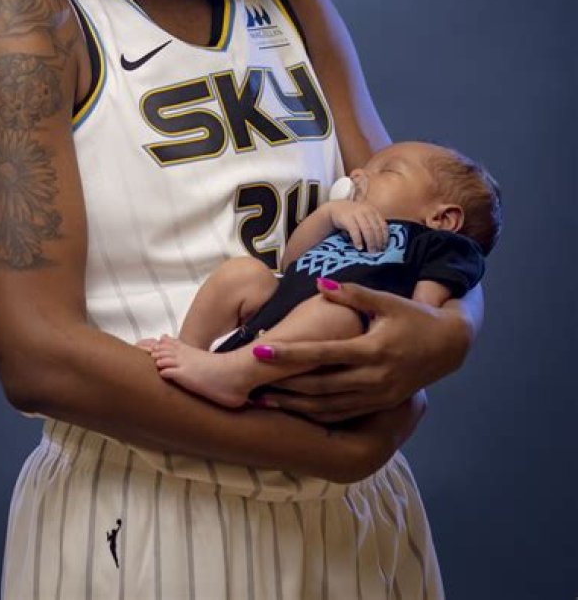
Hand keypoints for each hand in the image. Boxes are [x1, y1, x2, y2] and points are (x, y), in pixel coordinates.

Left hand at [252, 282, 471, 422]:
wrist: (448, 346)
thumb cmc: (414, 317)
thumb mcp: (387, 301)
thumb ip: (352, 294)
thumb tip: (320, 284)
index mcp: (372, 350)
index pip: (323, 354)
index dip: (290, 354)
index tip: (261, 351)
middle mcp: (373, 378)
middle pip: (320, 386)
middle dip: (284, 386)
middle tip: (251, 383)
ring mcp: (376, 396)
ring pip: (328, 406)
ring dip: (295, 405)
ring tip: (264, 399)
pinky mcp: (378, 405)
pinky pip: (342, 414)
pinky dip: (316, 415)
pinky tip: (294, 410)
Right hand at [328, 201, 387, 251]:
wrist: (336, 208)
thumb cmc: (354, 216)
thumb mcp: (365, 217)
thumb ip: (373, 226)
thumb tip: (383, 244)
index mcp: (373, 211)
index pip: (383, 225)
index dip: (385, 237)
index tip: (384, 248)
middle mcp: (366, 210)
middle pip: (376, 228)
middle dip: (378, 242)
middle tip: (378, 253)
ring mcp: (357, 213)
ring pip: (367, 229)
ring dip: (370, 242)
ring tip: (371, 252)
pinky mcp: (347, 218)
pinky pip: (355, 231)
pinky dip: (358, 240)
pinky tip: (359, 248)